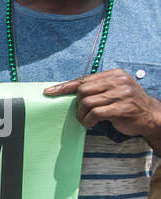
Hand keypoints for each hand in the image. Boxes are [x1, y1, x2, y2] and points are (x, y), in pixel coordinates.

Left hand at [46, 70, 160, 138]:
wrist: (150, 116)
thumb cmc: (127, 104)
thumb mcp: (115, 90)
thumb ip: (97, 88)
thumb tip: (70, 92)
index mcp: (114, 74)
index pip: (84, 79)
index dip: (64, 86)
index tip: (49, 92)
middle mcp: (118, 81)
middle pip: (83, 90)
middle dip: (78, 104)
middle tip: (82, 113)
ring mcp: (121, 94)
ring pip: (87, 102)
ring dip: (82, 114)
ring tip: (87, 120)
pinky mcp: (121, 108)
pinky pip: (95, 113)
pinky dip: (88, 121)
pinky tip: (92, 124)